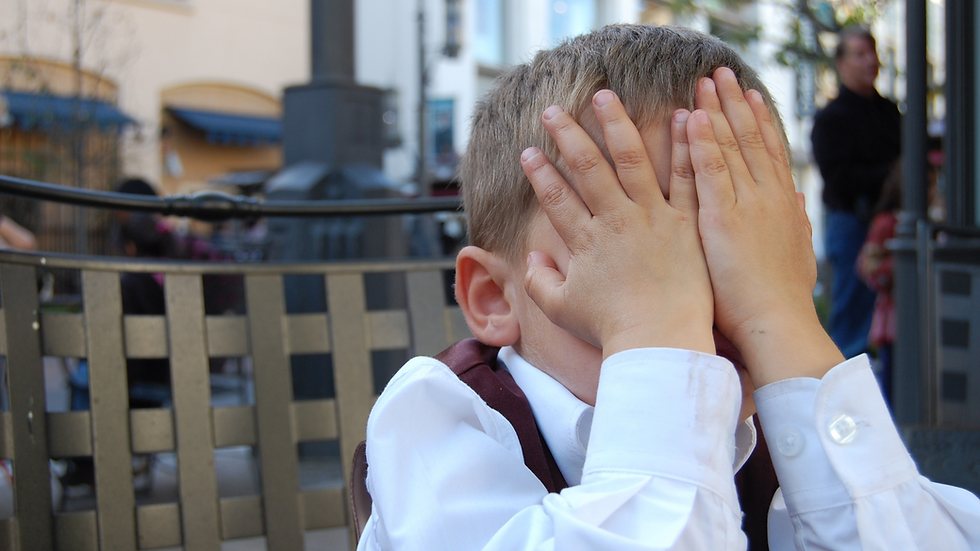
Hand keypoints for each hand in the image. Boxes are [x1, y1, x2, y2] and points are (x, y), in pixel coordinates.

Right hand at [520, 90, 714, 358]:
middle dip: (567, 135)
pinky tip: (683, 116)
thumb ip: (540, 281)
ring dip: (616, 124)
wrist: (661, 342)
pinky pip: (686, 177)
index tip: (526, 151)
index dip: (538, 173)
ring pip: (632, 159)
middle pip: (587, 167)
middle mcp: (616, 221)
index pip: (555, 197)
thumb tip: (530, 258)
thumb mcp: (562, 310)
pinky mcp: (687, 223)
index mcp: (586, 242)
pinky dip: (685, 146)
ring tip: (605, 96)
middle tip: (553, 109)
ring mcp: (653, 218)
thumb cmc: (612, 330)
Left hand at [686, 67, 843, 385]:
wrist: (777, 325)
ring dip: (718, 111)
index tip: (748, 93)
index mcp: (783, 205)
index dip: (759, 120)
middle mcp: (769, 197)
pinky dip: (705, 143)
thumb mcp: (796, 254)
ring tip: (705, 82)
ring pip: (732, 147)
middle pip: (751, 139)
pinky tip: (696, 117)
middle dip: (735, 103)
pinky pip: (713, 172)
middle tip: (721, 73)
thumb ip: (795, 222)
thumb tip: (800, 198)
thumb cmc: (779, 300)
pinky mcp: (725, 219)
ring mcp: (749, 205)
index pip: (770, 152)